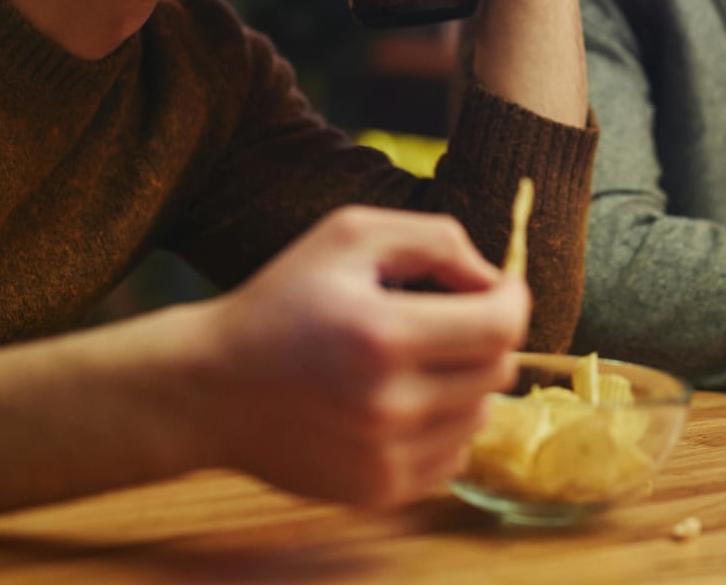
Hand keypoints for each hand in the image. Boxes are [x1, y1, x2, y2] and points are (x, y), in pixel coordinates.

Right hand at [185, 205, 529, 507]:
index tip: (500, 287)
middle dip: (486, 334)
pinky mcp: (379, 491)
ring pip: (481, 414)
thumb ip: (433, 240)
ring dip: (465, 381)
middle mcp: (390, 405)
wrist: (212, 388)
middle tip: (447, 317)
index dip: (513, 299)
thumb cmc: (281, 300)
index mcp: (383, 335)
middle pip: (497, 370)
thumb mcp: (348, 235)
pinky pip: (453, 454)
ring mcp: (385, 456)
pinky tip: (404, 399)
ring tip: (416, 359)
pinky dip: (444, 424)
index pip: (500, 326)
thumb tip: (492, 277)